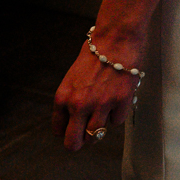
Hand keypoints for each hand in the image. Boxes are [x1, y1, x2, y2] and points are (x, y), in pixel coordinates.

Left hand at [52, 28, 143, 151]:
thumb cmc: (95, 52)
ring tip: (103, 119)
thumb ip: (72, 98)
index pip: (58, 130)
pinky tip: (118, 101)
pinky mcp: (121, 101)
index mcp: (63, 97)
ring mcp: (101, 104)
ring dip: (99, 131)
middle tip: (85, 139)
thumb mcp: (73, 77)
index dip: (66, 131)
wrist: (116, 37)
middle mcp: (79, 104)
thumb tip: (77, 117)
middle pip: (74, 142)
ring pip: (97, 135)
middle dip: (79, 143)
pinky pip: (117, 121)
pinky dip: (117, 114)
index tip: (73, 127)